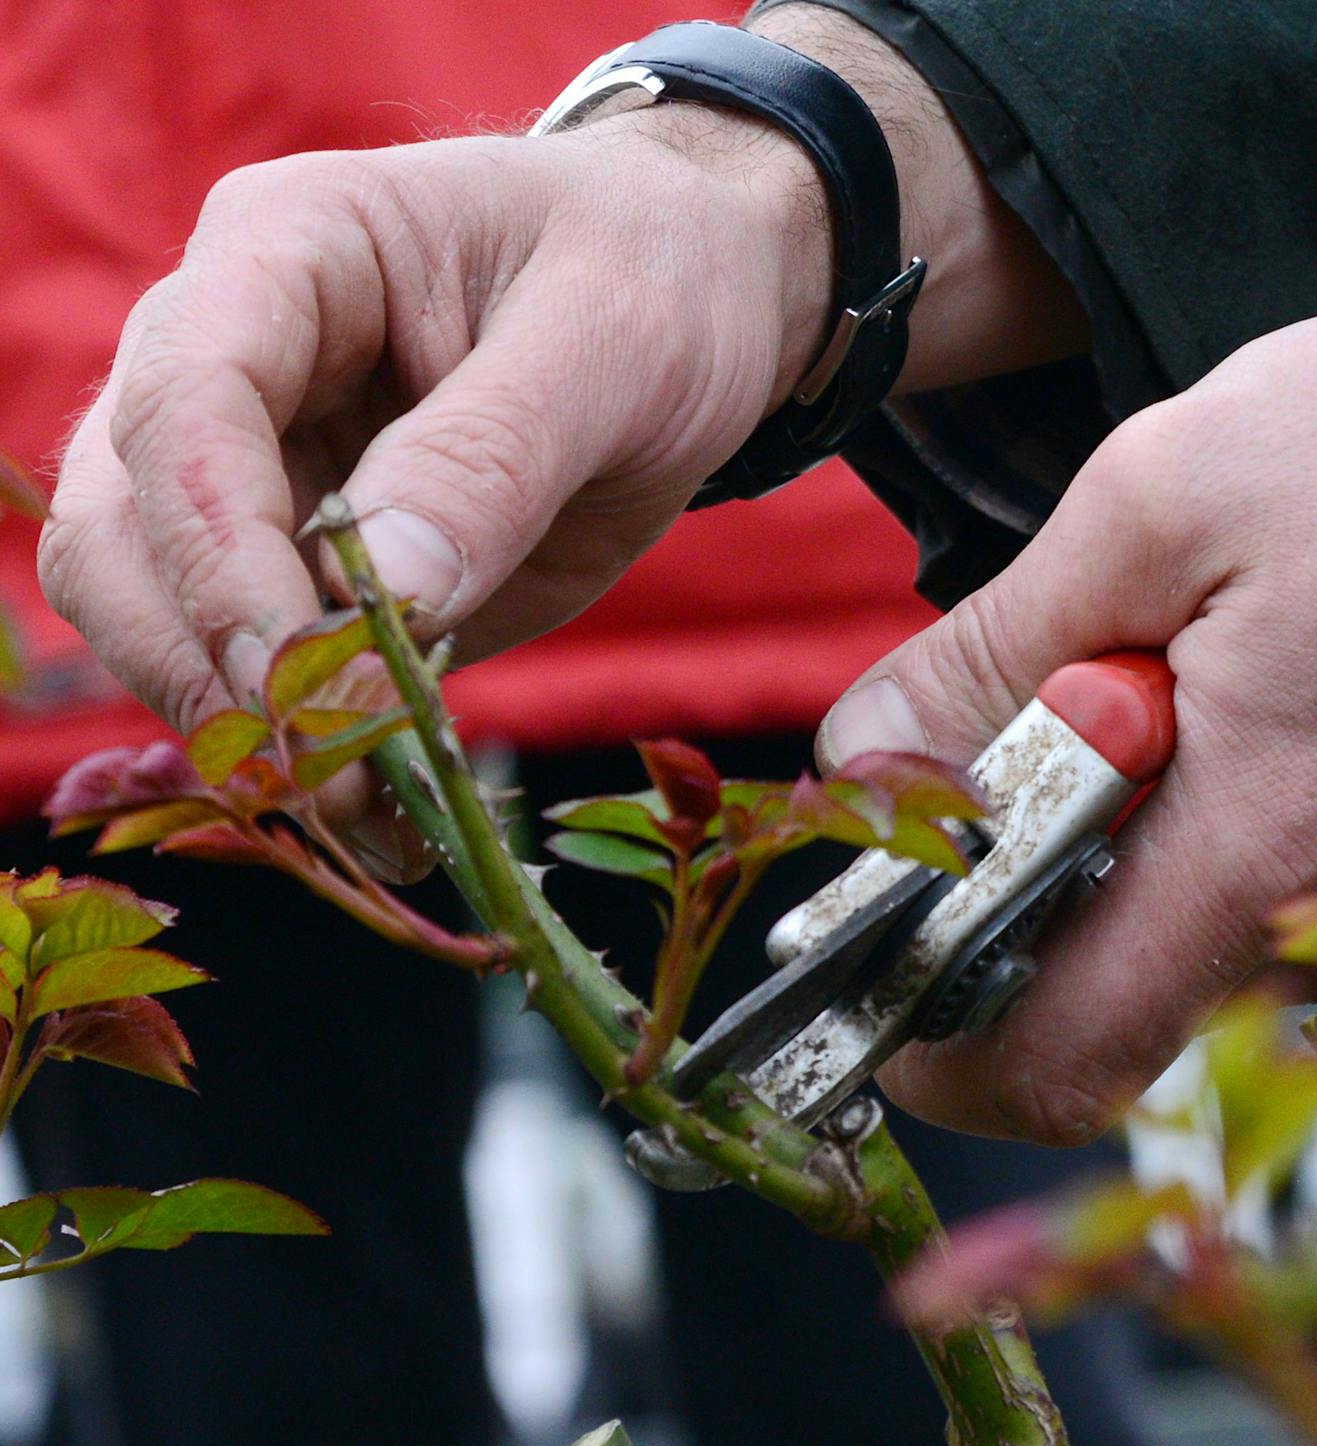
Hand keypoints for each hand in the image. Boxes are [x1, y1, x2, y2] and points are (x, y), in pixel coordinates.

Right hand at [37, 105, 829, 866]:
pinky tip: (391, 817)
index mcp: (286, 254)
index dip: (222, 557)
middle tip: (334, 779)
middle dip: (208, 666)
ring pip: (153, 615)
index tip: (301, 678)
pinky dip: (307, 753)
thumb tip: (391, 593)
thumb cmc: (652, 282)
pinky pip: (259, 672)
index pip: (188, 407)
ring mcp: (257, 473)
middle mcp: (231, 362)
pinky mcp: (310, 571)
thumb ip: (495, 458)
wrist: (693, 310)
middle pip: (121, 530)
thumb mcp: (611, 344)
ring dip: (240, 731)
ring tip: (369, 815)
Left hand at [819, 247, 1316, 1143]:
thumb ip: (989, 653)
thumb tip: (867, 759)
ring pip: (1168, 958)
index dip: (927, 1045)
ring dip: (1102, 855)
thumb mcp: (1158, 505)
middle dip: (1006, 909)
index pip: (1048, 1065)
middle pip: (1095, 1015)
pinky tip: (1218, 707)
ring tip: (1141, 692)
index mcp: (1251, 860)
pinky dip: (1185, 837)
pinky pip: (1247, 911)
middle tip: (1005, 758)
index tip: (874, 950)